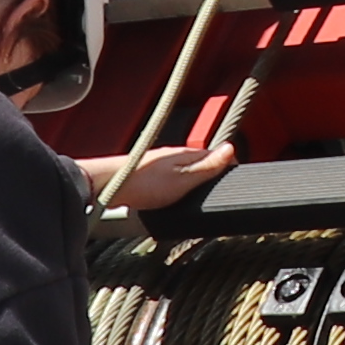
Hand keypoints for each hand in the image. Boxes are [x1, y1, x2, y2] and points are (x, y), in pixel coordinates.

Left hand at [80, 138, 238, 215]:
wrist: (108, 186)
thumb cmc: (143, 183)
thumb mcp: (182, 179)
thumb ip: (207, 166)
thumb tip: (231, 147)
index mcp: (186, 154)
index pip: (217, 154)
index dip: (229, 165)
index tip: (236, 178)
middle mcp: (174, 156)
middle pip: (201, 162)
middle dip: (213, 172)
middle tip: (222, 187)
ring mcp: (160, 165)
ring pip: (185, 170)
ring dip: (196, 179)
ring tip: (202, 194)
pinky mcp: (149, 176)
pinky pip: (171, 179)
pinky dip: (179, 186)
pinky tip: (175, 196)